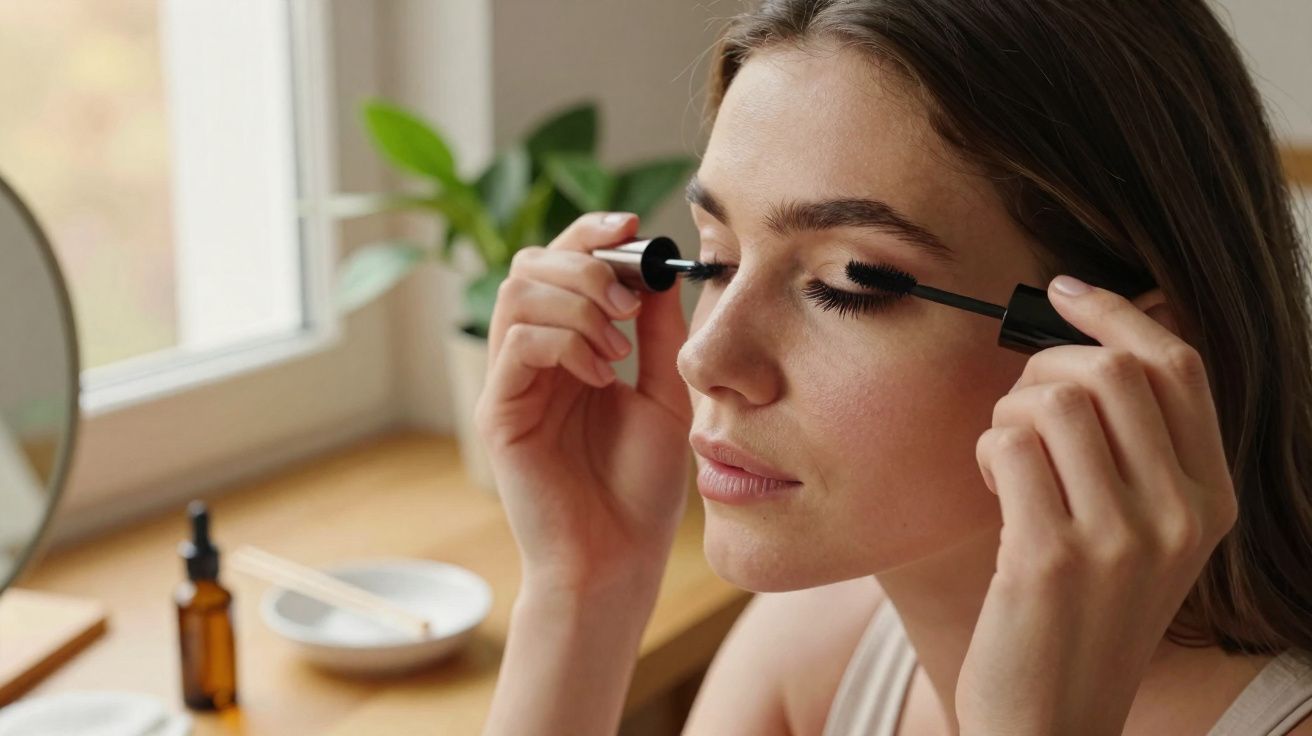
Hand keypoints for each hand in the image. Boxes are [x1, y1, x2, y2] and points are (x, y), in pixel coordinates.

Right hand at [475, 212, 692, 597]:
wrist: (620, 557)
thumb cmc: (641, 486)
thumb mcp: (664, 392)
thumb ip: (658, 331)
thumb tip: (659, 267)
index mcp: (570, 346)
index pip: (563, 265)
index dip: (591, 234)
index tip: (634, 228)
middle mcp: (533, 357)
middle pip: (530, 265)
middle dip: (584, 265)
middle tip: (629, 304)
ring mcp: (511, 383)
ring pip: (517, 293)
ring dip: (577, 304)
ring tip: (618, 349)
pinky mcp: (498, 412)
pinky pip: (515, 343)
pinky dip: (563, 341)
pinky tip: (601, 375)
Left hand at [956, 274, 1237, 734]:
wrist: (1054, 716)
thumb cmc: (1081, 612)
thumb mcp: (1142, 535)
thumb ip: (1138, 451)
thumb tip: (1090, 343)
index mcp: (1211, 500)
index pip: (1177, 365)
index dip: (1116, 313)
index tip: (1063, 290)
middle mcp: (1180, 514)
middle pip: (1112, 369)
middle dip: (1045, 366)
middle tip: (1018, 408)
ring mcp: (1120, 538)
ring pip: (1055, 398)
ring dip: (1009, 411)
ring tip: (1005, 458)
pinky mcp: (1051, 557)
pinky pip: (1008, 444)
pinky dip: (985, 447)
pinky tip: (990, 486)